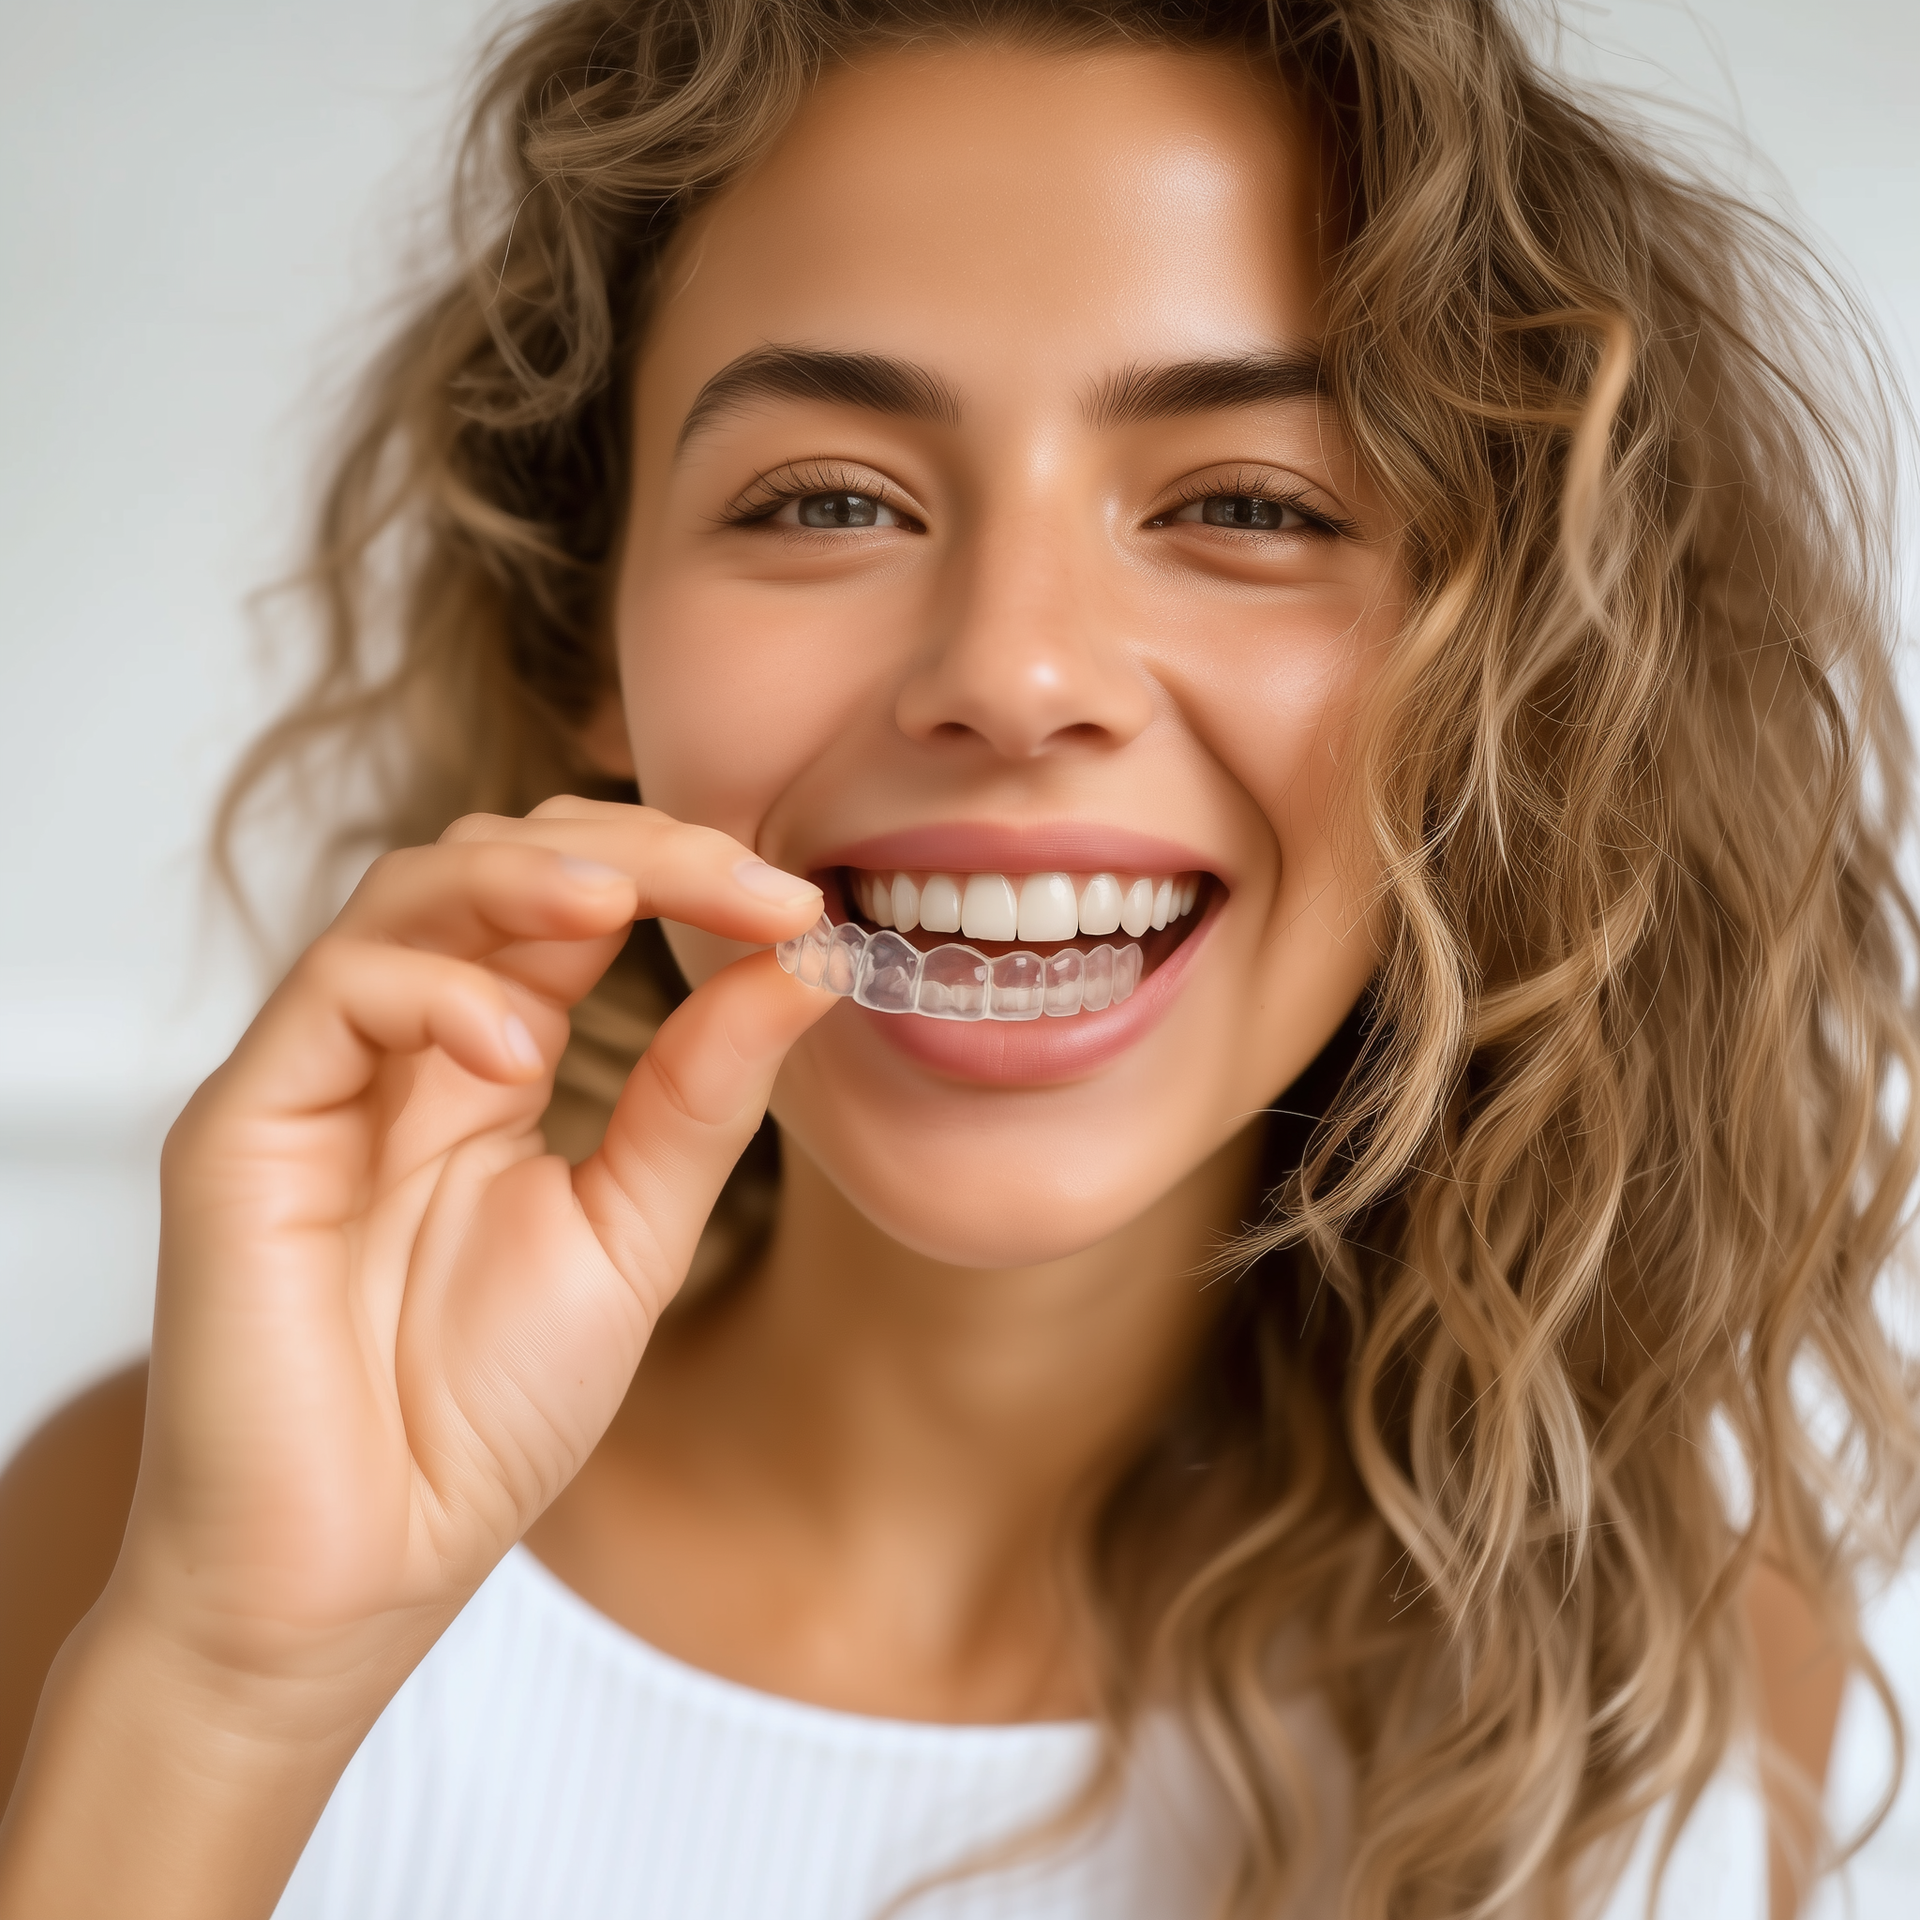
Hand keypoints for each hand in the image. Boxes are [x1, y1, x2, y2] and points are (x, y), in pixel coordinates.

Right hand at [119, 797, 829, 1683]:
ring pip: (408, 893)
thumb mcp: (632, 1234)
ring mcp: (320, 1075)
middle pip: (497, 864)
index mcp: (493, 1061)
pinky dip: (434, 991)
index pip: (578, 905)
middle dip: (627, 848)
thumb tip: (805, 961)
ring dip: (528, 875)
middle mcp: (404, 1046)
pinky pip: (332, 994)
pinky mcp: (244, 1124)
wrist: (359, 1567)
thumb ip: (703, 1096)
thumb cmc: (477, 1415)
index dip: (685, 874)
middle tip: (748, 880)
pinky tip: (516, 1053)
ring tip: (629, 902)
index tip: (800, 903)